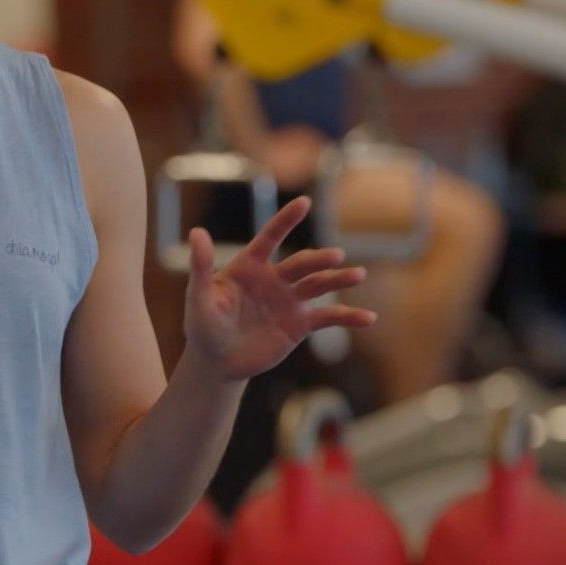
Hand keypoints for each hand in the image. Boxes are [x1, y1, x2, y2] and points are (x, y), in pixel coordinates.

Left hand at [183, 196, 376, 381]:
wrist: (216, 362)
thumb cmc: (203, 326)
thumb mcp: (199, 296)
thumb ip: (200, 266)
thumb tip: (197, 232)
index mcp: (249, 266)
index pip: (270, 237)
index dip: (286, 220)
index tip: (304, 202)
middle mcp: (273, 278)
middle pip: (301, 263)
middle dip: (318, 259)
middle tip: (335, 257)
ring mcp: (289, 300)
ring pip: (319, 284)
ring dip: (338, 279)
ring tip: (358, 274)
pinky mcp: (299, 324)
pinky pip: (328, 317)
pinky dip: (348, 317)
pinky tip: (368, 318)